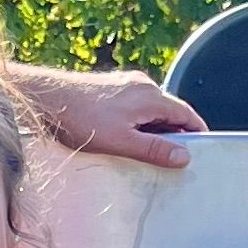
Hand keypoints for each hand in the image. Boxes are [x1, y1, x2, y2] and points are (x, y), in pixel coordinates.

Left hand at [17, 66, 205, 172]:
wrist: (45, 98)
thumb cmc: (80, 119)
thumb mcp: (121, 142)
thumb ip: (154, 149)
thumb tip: (184, 157)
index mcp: (151, 96)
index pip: (187, 115)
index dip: (197, 135)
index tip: (201, 153)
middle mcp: (142, 86)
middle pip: (170, 113)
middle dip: (175, 135)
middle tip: (172, 161)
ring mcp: (126, 85)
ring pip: (151, 111)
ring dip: (154, 131)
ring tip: (147, 155)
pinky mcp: (111, 89)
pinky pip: (136, 108)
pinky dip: (139, 124)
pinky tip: (125, 140)